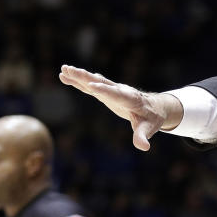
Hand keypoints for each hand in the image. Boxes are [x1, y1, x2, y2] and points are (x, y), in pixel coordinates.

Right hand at [59, 65, 182, 150]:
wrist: (153, 107)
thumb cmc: (151, 118)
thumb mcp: (149, 128)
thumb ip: (143, 136)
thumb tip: (143, 147)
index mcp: (130, 99)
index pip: (116, 94)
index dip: (104, 90)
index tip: (92, 86)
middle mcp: (119, 90)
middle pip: (102, 82)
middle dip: (86, 77)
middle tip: (71, 69)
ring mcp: (111, 90)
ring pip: (93, 81)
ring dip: (79, 75)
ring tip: (64, 69)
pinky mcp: (105, 92)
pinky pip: (89, 86)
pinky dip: (78, 81)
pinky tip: (65, 76)